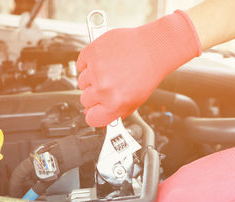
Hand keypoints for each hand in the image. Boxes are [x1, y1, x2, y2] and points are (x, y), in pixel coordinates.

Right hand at [76, 10, 200, 126]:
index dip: (94, 113)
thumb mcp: (136, 101)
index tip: (96, 109)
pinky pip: (80, 65)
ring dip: (91, 79)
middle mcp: (103, 88)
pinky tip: (103, 62)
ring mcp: (95, 70)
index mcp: (114, 104)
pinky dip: (89, 64)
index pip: (91, 119)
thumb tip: (95, 115)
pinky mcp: (91, 53)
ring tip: (108, 71)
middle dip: (94, 95)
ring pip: (81, 82)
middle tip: (108, 85)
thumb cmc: (148, 73)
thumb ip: (114, 111)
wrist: (153, 48)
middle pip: (85, 100)